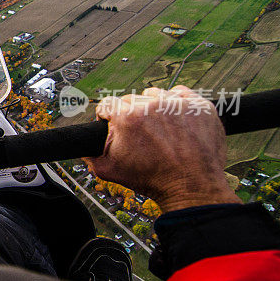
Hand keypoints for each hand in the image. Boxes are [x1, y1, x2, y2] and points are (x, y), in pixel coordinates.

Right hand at [83, 85, 239, 212]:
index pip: (107, 104)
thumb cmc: (152, 180)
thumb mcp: (109, 171)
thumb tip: (81, 146)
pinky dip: (176, 102)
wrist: (191, 187)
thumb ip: (89, 155)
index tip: (113, 124)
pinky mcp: (198, 105)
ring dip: (152, 106)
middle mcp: (151, 106)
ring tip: (158, 127)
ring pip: (154, 94)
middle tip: (139, 134)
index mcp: (127, 118)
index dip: (106, 116)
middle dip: (130, 114)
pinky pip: (180, 92)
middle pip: (130, 99)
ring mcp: (177, 104)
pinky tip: (174, 119)